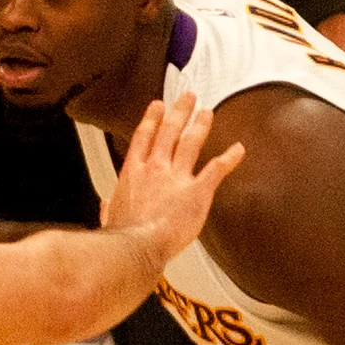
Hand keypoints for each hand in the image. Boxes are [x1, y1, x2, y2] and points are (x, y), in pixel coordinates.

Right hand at [100, 92, 245, 267]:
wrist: (137, 246)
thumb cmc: (123, 236)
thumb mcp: (110, 218)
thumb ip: (109, 208)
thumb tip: (106, 206)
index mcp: (133, 173)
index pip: (143, 137)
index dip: (152, 119)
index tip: (157, 106)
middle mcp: (155, 168)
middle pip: (169, 132)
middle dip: (179, 112)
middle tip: (188, 98)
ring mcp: (176, 177)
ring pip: (191, 143)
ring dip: (200, 125)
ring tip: (207, 113)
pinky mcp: (197, 191)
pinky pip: (216, 169)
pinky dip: (229, 158)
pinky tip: (238, 149)